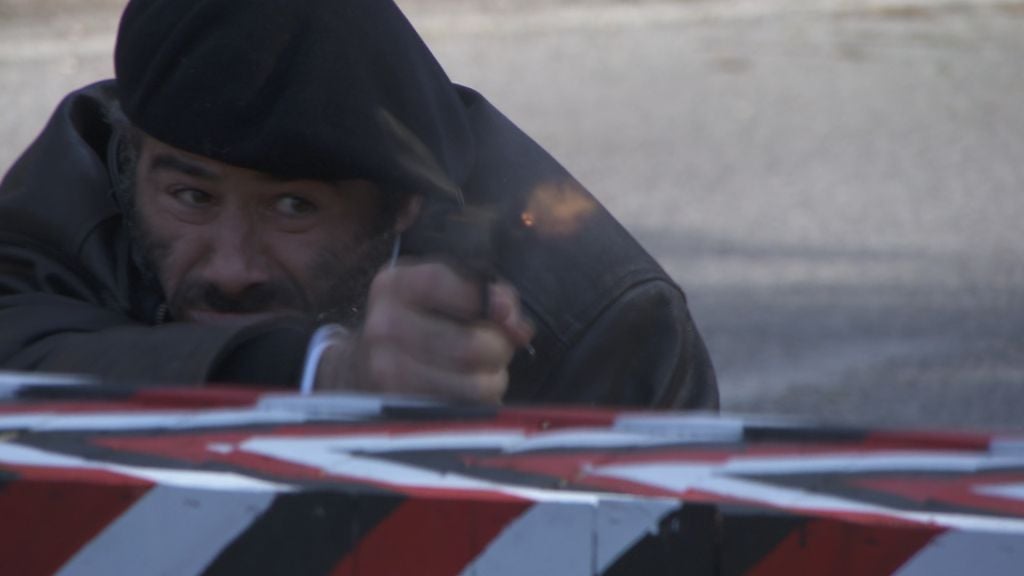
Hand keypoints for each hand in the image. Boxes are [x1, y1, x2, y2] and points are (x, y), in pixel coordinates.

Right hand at [315, 260, 532, 403]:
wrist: (356, 370)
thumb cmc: (415, 325)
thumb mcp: (438, 294)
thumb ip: (485, 296)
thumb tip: (517, 325)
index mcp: (396, 284)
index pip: (460, 287)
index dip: (494, 303)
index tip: (506, 315)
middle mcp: (384, 324)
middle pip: (474, 345)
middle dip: (499, 349)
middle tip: (493, 351)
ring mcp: (386, 371)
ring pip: (476, 385)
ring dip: (492, 382)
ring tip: (478, 374)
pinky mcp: (398, 409)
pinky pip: (463, 412)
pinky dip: (477, 406)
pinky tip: (463, 395)